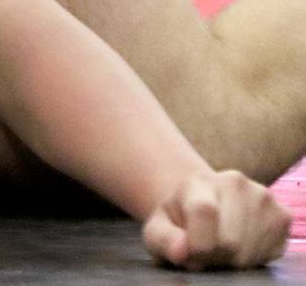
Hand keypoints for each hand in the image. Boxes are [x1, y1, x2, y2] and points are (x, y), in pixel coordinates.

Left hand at [141, 170, 288, 268]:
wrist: (205, 210)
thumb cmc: (180, 223)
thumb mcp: (159, 230)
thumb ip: (164, 240)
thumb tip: (181, 252)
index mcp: (198, 182)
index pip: (204, 211)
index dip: (197, 244)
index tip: (190, 254)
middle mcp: (234, 182)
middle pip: (229, 240)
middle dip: (214, 256)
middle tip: (205, 250)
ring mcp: (262, 196)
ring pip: (249, 251)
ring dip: (232, 260)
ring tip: (220, 246)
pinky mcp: (282, 215)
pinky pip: (269, 253)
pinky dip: (253, 259)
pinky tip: (241, 245)